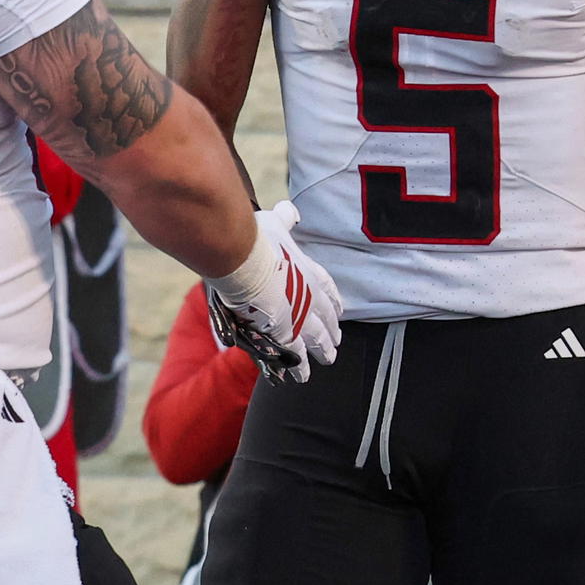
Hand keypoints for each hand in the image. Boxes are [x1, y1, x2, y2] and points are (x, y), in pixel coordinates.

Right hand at [207, 201, 340, 384]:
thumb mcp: (275, 223)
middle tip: (335, 342)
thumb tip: (290, 208)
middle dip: (332, 331)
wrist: (245, 261)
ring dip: (323, 351)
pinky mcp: (286, 335)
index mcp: (310, 271)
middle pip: (327, 318)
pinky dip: (301, 365)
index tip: (339, 311)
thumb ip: (286, 218)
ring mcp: (301, 317)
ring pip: (318, 339)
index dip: (333, 301)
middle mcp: (311, 296)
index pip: (328, 289)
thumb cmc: (257, 240)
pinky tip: (303, 376)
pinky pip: (297, 356)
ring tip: (327, 360)